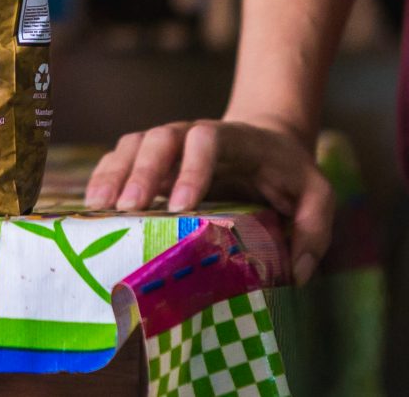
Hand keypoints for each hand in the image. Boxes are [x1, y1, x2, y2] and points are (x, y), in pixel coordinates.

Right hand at [82, 118, 334, 284]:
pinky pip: (120, 159)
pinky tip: (91, 207)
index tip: (181, 206)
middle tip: (126, 208)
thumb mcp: (317, 193)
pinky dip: (103, 177)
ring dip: (113, 172)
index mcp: (234, 139)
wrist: (266, 141)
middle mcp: (193, 135)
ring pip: (133, 145)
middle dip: (141, 171)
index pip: (207, 141)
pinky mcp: (153, 161)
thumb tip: (297, 272)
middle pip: (159, 138)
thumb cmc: (288, 172)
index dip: (191, 168)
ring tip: (97, 208)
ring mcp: (169, 145)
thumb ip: (316, 226)